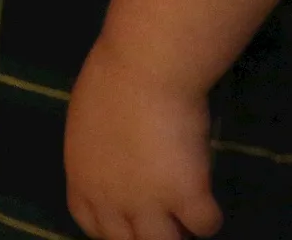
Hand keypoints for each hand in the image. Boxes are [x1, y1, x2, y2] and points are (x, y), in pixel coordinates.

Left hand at [64, 42, 220, 238]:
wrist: (143, 67)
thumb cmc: (113, 76)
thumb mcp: (89, 120)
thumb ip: (100, 151)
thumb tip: (116, 159)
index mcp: (82, 177)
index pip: (91, 223)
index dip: (113, 227)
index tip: (129, 220)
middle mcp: (111, 199)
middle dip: (147, 233)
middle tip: (166, 215)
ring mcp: (149, 203)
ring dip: (178, 230)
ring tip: (187, 210)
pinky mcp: (186, 196)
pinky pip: (205, 225)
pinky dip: (210, 216)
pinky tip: (208, 196)